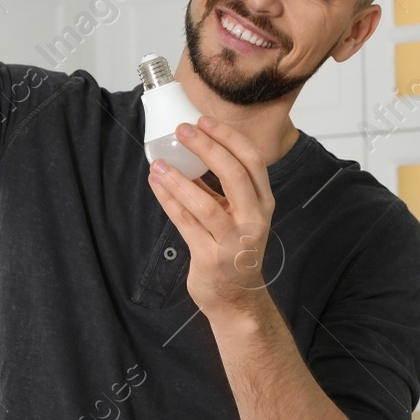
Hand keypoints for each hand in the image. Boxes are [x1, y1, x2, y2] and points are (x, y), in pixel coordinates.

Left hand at [146, 116, 276, 320]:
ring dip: (178, 179)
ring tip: (158, 163)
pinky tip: (156, 184)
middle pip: (234, 174)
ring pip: (206, 202)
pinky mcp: (211, 258)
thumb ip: (218, 186)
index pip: (252, 160)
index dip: (228, 137)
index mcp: (263, 202)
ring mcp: (234, 241)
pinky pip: (186, 224)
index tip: (204, 120)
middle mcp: (254, 219)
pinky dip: (169, 201)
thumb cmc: (234, 248)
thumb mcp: (236, 213)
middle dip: (206, 148)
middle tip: (182, 130)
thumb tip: (188, 148)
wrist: (237, 299)